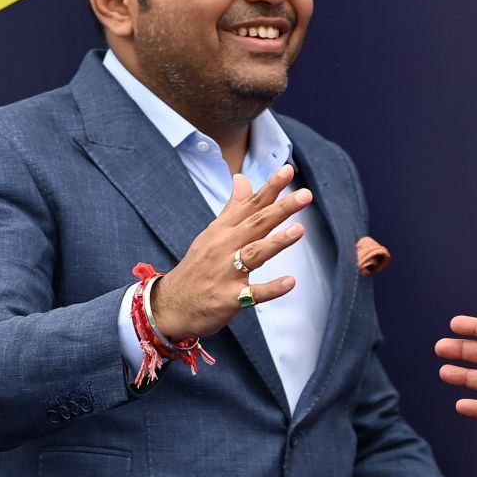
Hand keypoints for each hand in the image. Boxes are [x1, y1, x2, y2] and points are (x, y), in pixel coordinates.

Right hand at [149, 168, 311, 340]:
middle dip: (281, 209)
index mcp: (223, 231)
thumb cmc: (197, 268)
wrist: (171, 305)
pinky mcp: (229, 299)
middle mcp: (225, 248)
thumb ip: (233, 208)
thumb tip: (243, 179)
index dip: (270, 188)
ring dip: (276, 242)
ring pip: (254, 254)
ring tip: (299, 230)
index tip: (288, 170)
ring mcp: (226, 273)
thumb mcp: (212, 234)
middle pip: (256, 224)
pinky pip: (253, 294)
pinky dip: (271, 288)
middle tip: (305, 196)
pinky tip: (289, 282)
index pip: (250, 205)